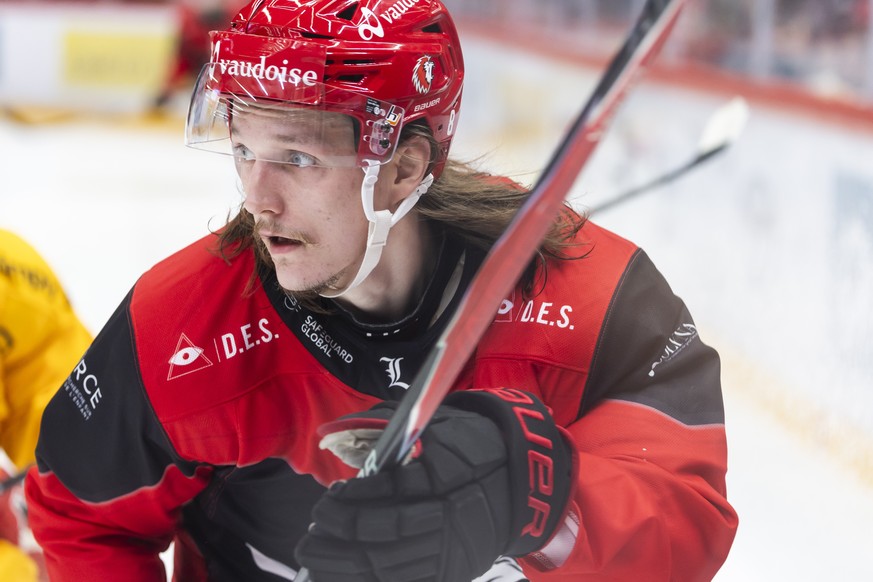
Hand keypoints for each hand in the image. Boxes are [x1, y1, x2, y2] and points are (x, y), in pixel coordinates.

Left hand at [295, 388, 573, 581]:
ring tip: (315, 555)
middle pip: (387, 536)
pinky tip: (345, 574)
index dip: (356, 500)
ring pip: (392, 568)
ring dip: (347, 565)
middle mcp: (454, 518)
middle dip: (342, 535)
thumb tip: (335, 432)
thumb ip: (387, 426)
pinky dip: (372, 580)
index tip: (330, 496)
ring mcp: (456, 551)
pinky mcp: (455, 571)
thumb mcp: (439, 424)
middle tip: (313, 529)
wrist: (526, 477)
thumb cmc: (474, 444)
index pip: (392, 495)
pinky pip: (409, 581)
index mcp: (449, 476)